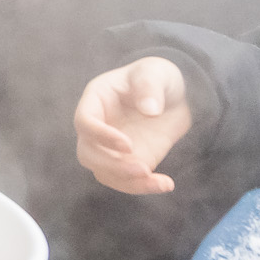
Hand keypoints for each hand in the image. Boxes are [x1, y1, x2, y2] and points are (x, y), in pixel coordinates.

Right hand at [74, 58, 192, 194]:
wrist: (175, 96)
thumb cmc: (157, 77)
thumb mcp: (155, 73)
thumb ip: (150, 86)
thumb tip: (149, 109)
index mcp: (96, 100)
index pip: (85, 122)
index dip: (100, 136)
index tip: (128, 145)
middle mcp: (98, 127)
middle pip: (88, 153)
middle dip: (111, 165)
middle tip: (141, 168)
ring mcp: (111, 148)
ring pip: (104, 172)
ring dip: (128, 181)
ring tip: (158, 181)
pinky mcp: (130, 161)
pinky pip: (127, 181)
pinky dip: (144, 187)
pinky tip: (165, 184)